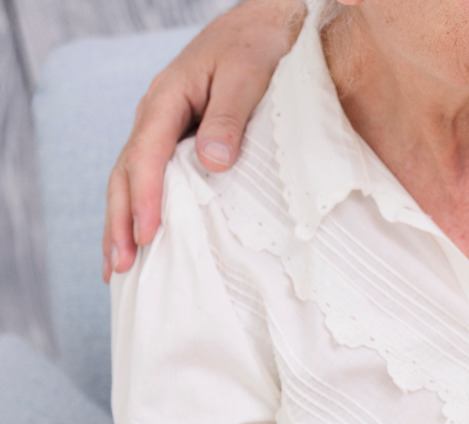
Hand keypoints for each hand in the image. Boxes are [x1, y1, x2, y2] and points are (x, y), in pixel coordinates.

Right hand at [103, 0, 301, 278]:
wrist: (263, 25)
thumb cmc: (258, 47)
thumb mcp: (248, 76)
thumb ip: (230, 118)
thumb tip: (213, 164)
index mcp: (166, 99)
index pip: (147, 156)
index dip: (147, 198)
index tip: (148, 235)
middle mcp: (157, 115)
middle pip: (127, 174)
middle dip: (122, 221)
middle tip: (121, 267)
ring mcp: (165, 128)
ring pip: (133, 180)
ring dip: (124, 222)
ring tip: (119, 267)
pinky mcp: (180, 138)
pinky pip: (153, 177)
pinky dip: (143, 209)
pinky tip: (143, 239)